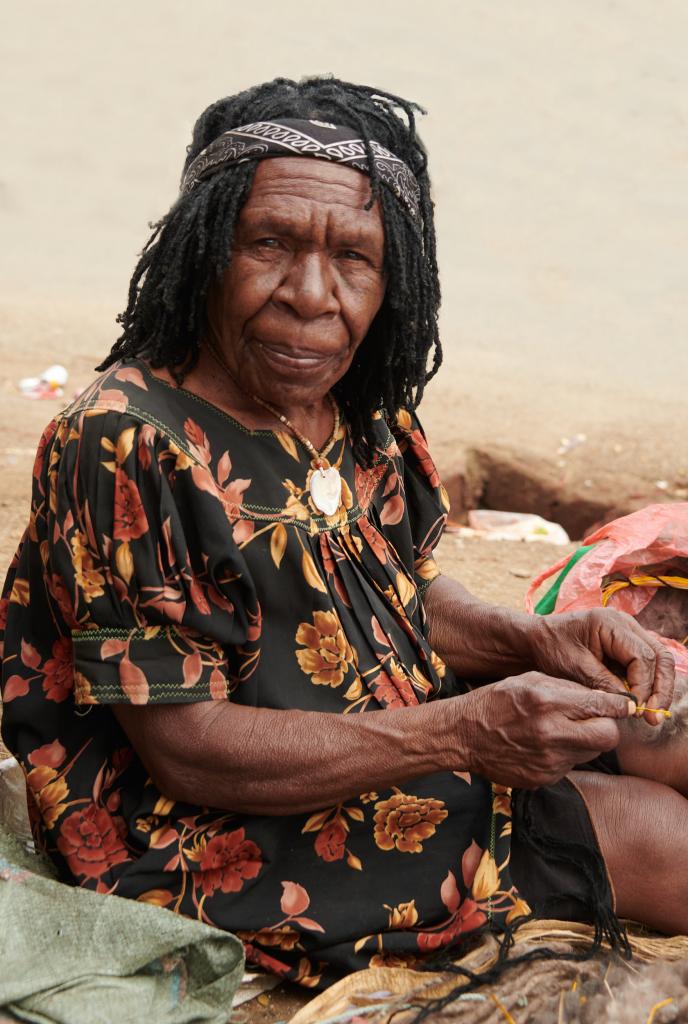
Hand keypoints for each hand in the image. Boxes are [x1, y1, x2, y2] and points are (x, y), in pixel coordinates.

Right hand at [451, 672, 633, 788]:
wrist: (463, 735)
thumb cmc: (496, 701)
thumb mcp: (531, 681)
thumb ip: (568, 689)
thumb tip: (603, 698)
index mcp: (547, 703)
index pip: (602, 707)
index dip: (618, 706)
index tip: (623, 705)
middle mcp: (551, 733)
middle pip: (608, 737)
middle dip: (607, 727)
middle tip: (597, 721)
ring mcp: (548, 760)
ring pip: (592, 753)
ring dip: (587, 742)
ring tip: (565, 731)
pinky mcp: (544, 778)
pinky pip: (570, 766)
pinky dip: (566, 755)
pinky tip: (547, 745)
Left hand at [527, 609, 675, 725]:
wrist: (536, 639)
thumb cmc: (551, 648)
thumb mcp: (575, 668)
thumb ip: (604, 684)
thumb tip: (631, 704)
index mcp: (610, 623)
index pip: (643, 656)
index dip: (644, 686)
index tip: (636, 709)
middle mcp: (625, 623)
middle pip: (660, 655)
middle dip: (660, 688)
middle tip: (653, 717)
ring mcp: (628, 631)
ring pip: (658, 658)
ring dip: (658, 686)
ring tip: (651, 712)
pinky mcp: (625, 642)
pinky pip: (647, 660)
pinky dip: (648, 681)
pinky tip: (642, 701)